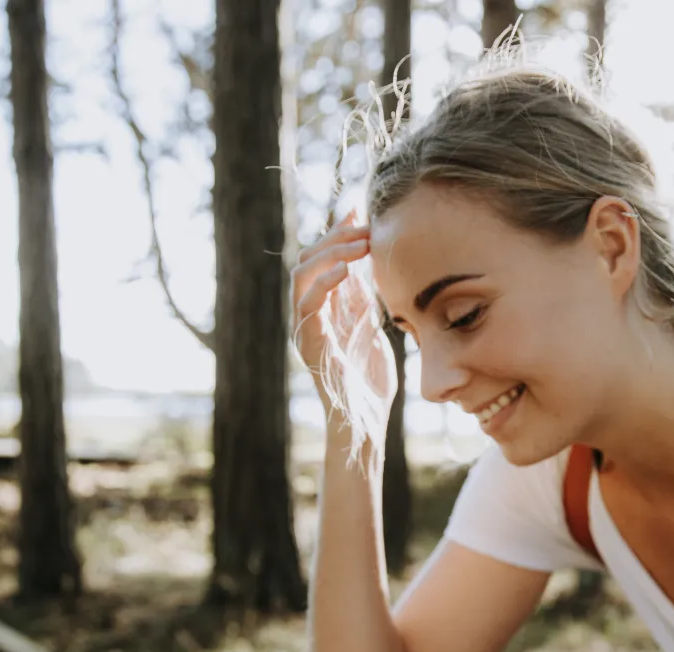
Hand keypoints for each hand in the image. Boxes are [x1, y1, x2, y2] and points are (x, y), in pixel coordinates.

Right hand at [291, 212, 395, 432]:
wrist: (364, 421)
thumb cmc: (370, 381)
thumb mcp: (371, 328)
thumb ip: (362, 298)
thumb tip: (364, 263)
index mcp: (325, 308)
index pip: (324, 258)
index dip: (338, 231)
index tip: (358, 208)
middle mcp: (310, 314)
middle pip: (309, 259)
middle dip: (336, 237)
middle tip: (365, 225)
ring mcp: (305, 327)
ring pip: (302, 274)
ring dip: (331, 253)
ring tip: (359, 243)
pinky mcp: (307, 343)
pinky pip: (307, 304)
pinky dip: (323, 282)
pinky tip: (346, 269)